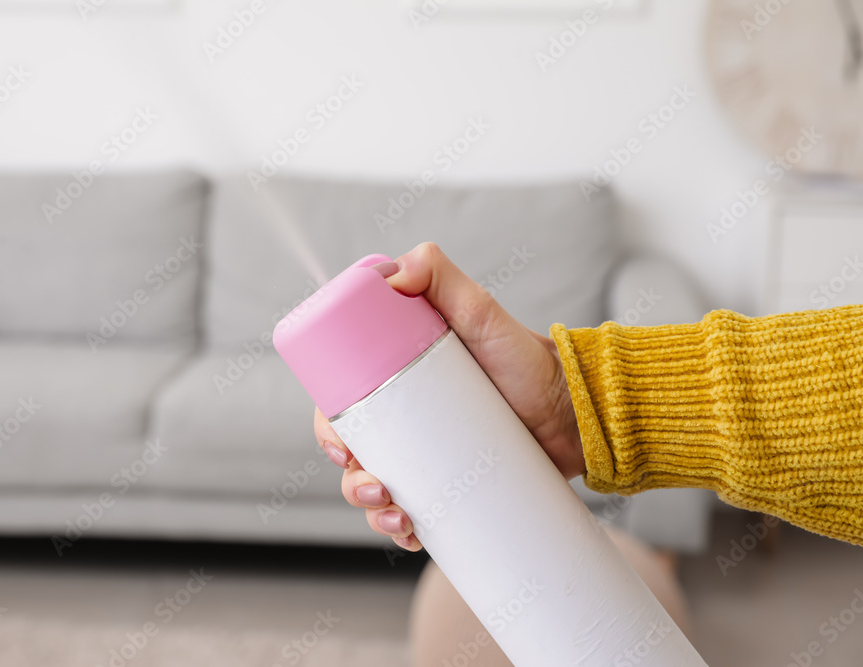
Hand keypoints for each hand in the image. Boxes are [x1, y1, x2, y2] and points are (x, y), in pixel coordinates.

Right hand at [313, 242, 583, 550]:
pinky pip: (411, 513)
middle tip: (376, 487)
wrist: (576, 415)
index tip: (341, 447)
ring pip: (375, 488)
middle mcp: (405, 417)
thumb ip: (440, 276)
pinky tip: (412, 535)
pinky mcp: (449, 484)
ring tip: (399, 518)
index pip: (343, 404)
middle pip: (354, 454)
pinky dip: (401, 530)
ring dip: (370, 511)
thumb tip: (390, 275)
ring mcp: (426, 453)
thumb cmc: (527, 359)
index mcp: (395, 378)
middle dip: (350, 479)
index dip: (329, 429)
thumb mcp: (481, 312)